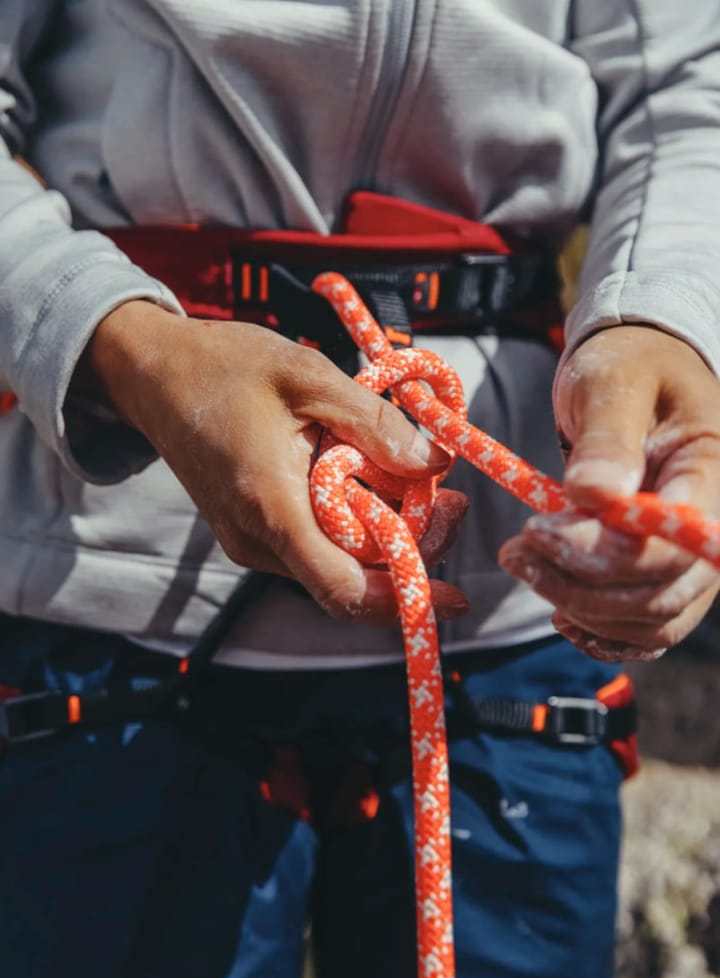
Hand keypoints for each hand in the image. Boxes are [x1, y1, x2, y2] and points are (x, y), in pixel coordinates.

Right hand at [80, 301, 468, 624]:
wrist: (154, 374)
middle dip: (411, 550)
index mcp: (270, 507)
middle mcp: (257, 541)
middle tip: (453, 499)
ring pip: (338, 563)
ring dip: (386, 535)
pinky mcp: (253, 532)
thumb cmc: (223, 366)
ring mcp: (252, 541)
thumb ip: (373, 421)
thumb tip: (433, 463)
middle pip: (353, 578)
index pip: (344, 588)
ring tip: (420, 481)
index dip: (405, 599)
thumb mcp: (306, 374)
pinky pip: (317, 545)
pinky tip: (374, 482)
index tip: (455, 597)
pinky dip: (356, 524)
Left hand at [499, 326, 719, 660]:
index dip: (601, 555)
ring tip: (523, 565)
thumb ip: (607, 437)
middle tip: (514, 552)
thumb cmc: (629, 366)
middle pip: (658, 596)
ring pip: (650, 622)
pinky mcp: (661, 573)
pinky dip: (601, 633)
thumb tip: (595, 494)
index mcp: (709, 476)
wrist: (639, 373)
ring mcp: (690, 558)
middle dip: (578, 587)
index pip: (671, 548)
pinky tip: (559, 612)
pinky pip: (644, 630)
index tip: (535, 528)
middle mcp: (710, 530)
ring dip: (579, 610)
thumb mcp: (613, 383)